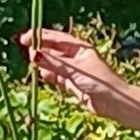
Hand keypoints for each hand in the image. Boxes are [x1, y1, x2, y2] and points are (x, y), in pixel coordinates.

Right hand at [18, 29, 139, 138]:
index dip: (41, 37)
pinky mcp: (73, 84)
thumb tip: (34, 55)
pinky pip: (57, 77)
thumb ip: (54, 63)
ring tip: (32, 62)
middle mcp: (77, 58)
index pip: (57, 39)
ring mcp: (75, 71)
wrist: (114, 103)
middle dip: (41, 49)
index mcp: (81, 48)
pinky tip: (41, 74)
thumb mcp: (74, 70)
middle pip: (55, 50)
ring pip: (55, 64)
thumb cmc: (99, 81)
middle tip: (26, 49)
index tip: (26, 37)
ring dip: (44, 63)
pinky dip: (49, 75)